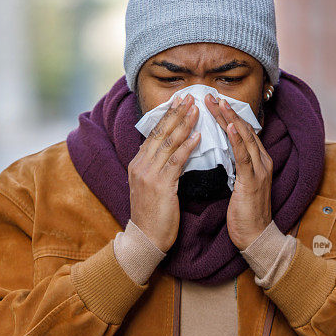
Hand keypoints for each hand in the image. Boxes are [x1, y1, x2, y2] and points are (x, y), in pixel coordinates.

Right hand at [127, 94, 200, 251]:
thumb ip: (157, 168)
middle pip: (160, 133)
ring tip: (196, 109)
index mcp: (138, 164)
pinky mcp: (161, 186)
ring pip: (168, 143)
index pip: (153, 134)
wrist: (146, 239)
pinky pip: (176, 162)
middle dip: (176, 113)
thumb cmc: (152, 216)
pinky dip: (187, 147)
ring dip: (184, 124)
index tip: (178, 102)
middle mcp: (141, 166)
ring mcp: (149, 175)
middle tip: (189, 96)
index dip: (167, 116)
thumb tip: (170, 152)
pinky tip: (198, 137)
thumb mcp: (150, 187)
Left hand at [205, 94, 272, 250]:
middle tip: (211, 96)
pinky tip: (228, 127)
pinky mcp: (253, 181)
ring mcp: (259, 170)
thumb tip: (222, 154)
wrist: (255, 236)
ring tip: (217, 103)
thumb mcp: (239, 186)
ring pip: (243, 138)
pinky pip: (244, 156)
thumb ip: (235, 168)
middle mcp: (262, 162)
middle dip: (227, 112)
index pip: (242, 133)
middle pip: (243, 130)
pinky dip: (236, 140)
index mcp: (259, 162)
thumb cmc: (244, 215)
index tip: (214, 104)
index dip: (229, 117)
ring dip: (229, 119)